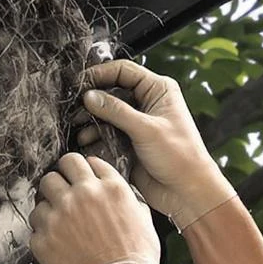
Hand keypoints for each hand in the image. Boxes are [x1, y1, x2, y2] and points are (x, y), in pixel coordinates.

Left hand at [30, 153, 161, 263]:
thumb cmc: (136, 256)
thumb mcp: (141, 215)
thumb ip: (122, 194)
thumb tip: (109, 186)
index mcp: (108, 187)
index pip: (82, 161)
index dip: (79, 171)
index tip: (78, 178)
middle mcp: (81, 195)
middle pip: (56, 172)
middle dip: (59, 181)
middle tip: (62, 194)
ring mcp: (59, 216)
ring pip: (41, 195)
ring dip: (48, 206)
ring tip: (58, 220)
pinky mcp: (44, 238)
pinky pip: (35, 227)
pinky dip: (43, 233)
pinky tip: (57, 242)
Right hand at [79, 61, 236, 227]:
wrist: (186, 191)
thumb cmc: (181, 157)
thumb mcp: (146, 129)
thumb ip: (116, 111)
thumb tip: (90, 96)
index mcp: (158, 90)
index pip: (123, 71)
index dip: (100, 74)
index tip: (81, 82)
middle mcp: (147, 103)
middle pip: (112, 91)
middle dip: (93, 100)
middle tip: (76, 108)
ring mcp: (137, 122)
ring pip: (106, 113)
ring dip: (92, 119)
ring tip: (79, 126)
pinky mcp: (129, 141)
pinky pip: (106, 132)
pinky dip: (96, 135)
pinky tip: (87, 141)